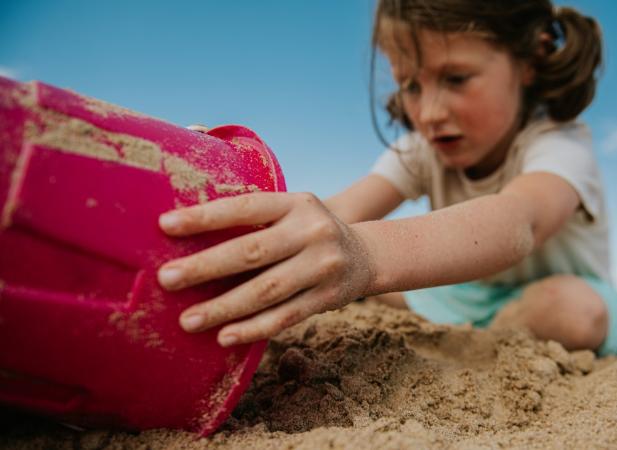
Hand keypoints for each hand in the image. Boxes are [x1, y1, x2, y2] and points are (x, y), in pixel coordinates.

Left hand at [156, 192, 373, 345]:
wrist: (366, 255)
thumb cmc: (308, 232)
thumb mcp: (291, 212)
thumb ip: (254, 219)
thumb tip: (187, 234)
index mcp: (296, 203)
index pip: (245, 208)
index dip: (205, 217)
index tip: (165, 225)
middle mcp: (313, 231)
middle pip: (252, 252)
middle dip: (205, 266)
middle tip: (167, 279)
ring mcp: (323, 266)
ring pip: (266, 291)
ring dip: (223, 307)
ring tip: (188, 320)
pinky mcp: (328, 297)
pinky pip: (285, 317)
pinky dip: (253, 328)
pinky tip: (225, 337)